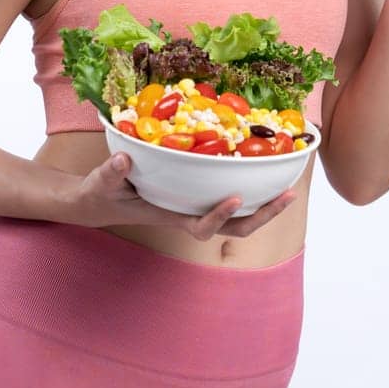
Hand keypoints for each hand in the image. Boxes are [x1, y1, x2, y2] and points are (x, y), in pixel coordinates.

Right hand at [65, 151, 297, 239]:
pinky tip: (264, 170)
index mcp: (170, 216)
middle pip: (234, 228)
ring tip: (290, 190)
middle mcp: (189, 214)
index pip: (201, 227)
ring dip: (265, 206)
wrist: (98, 199)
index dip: (220, 216)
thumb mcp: (101, 183)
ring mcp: (195, 205)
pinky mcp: (197, 193)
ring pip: (238, 216)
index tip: (236, 198)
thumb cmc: (99, 194)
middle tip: (288, 196)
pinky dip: (250, 187)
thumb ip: (110, 173)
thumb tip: (124, 159)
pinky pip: (229, 195)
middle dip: (262, 216)